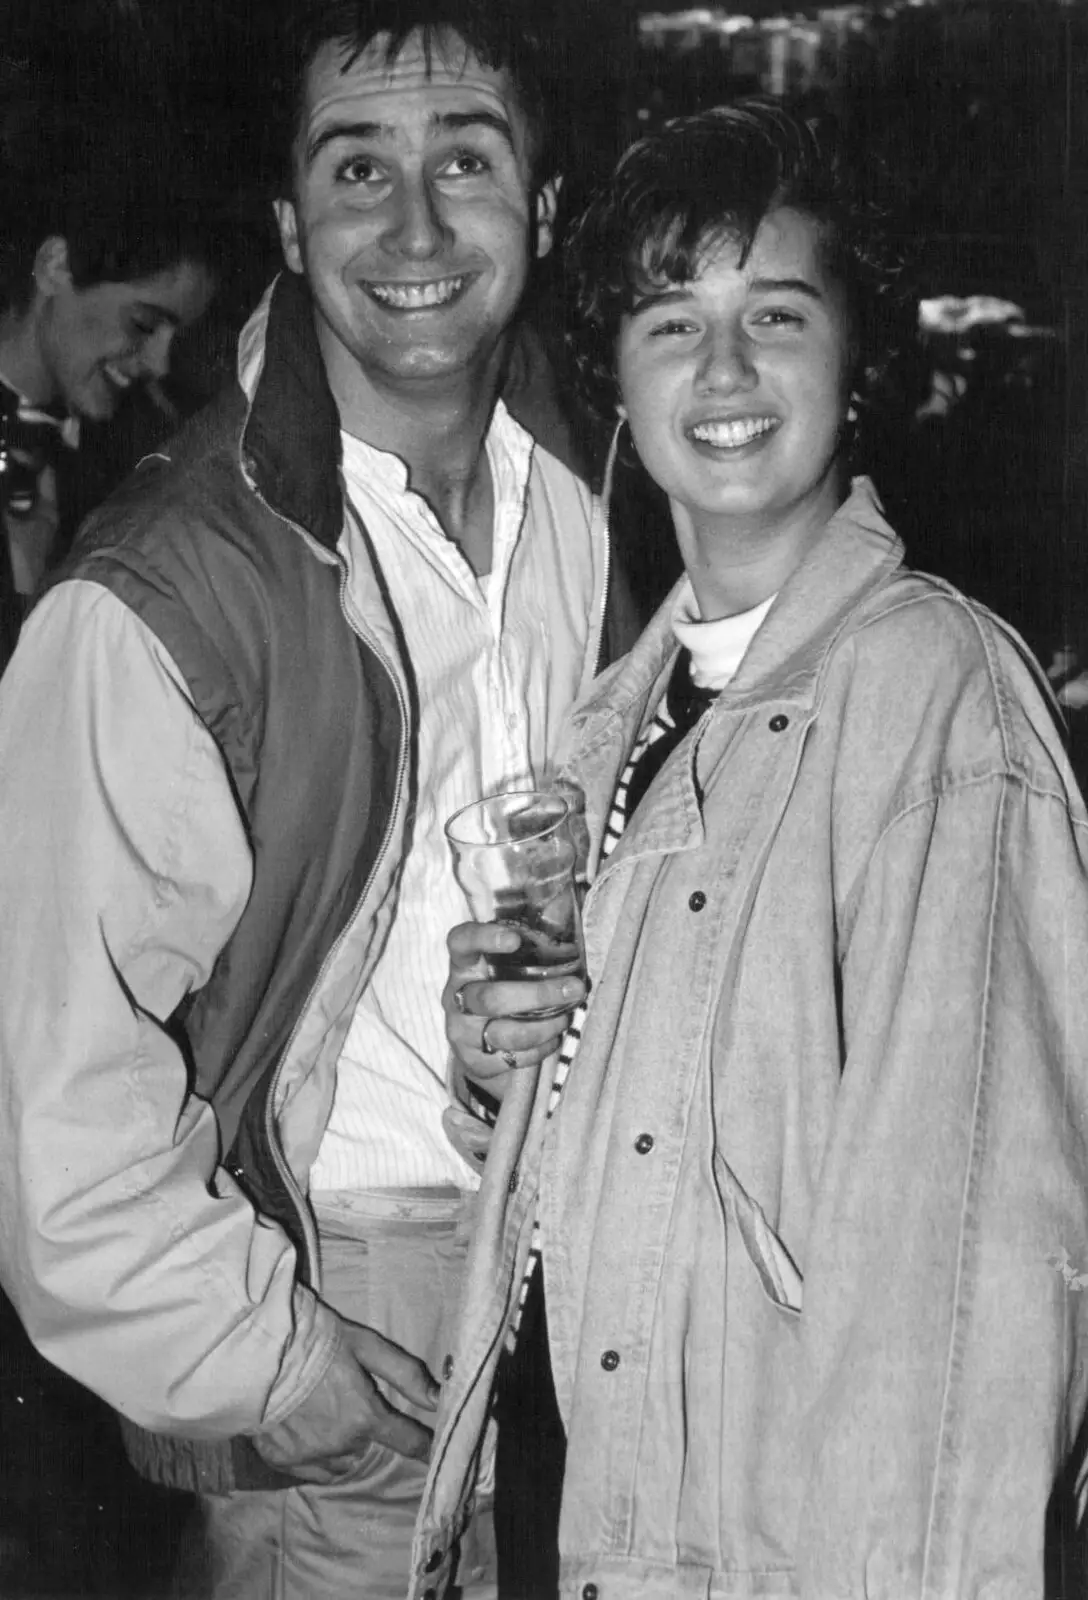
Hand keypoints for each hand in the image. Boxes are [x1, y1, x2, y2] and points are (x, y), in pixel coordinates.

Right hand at [252, 1316, 438, 1483]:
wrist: (255, 1351)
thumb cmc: (314, 1340)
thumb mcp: (365, 1346)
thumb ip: (405, 1373)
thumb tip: (439, 1397)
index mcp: (364, 1416)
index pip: (408, 1441)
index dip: (425, 1445)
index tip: (435, 1451)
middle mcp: (341, 1445)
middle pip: (366, 1443)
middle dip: (362, 1424)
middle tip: (344, 1395)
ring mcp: (310, 1457)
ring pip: (341, 1458)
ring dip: (340, 1441)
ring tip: (321, 1409)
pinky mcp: (281, 1462)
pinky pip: (313, 1468)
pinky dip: (314, 1452)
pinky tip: (303, 1425)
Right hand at [444, 920, 585, 1096]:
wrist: (483, 1048)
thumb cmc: (506, 990)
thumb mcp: (513, 964)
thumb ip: (536, 938)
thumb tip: (578, 893)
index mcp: (465, 964)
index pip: (460, 942)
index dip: (483, 938)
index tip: (514, 939)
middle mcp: (457, 996)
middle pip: (491, 997)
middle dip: (538, 994)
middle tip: (574, 988)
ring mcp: (462, 1030)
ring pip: (504, 1032)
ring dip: (544, 1025)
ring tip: (567, 1017)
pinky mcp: (473, 1060)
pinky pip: (511, 1058)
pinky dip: (539, 1049)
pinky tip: (553, 1038)